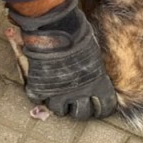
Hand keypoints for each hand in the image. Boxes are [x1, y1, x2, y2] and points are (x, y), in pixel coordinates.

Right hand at [7, 0, 116, 119]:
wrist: (54, 29)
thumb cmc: (77, 33)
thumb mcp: (93, 52)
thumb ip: (93, 67)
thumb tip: (93, 71)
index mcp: (96, 83)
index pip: (105, 106)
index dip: (102, 108)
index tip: (99, 107)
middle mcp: (79, 92)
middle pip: (82, 114)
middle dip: (80, 110)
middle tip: (77, 104)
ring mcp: (58, 93)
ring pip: (60, 110)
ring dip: (60, 105)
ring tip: (58, 98)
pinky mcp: (40, 89)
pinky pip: (38, 100)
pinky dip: (39, 96)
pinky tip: (41, 89)